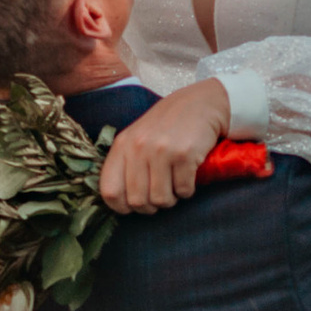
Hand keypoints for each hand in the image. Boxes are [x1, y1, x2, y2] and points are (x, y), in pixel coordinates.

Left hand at [98, 79, 230, 213]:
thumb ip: (125, 163)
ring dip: (171, 199)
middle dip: (151, 206)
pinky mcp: (184, 154)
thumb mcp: (137, 137)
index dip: (122, 206)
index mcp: (122, 145)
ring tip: (174, 185)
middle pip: (137, 201)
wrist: (200, 103)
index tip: (133, 205)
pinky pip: (183, 190)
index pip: (110, 191)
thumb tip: (121, 202)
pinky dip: (187, 190)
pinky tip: (188, 176)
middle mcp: (138, 147)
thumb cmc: (167, 125)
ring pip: (161, 199)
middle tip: (160, 195)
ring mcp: (161, 150)